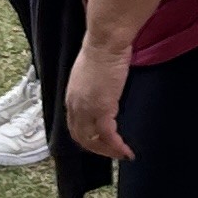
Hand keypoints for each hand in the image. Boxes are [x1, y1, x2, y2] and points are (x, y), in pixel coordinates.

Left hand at [64, 35, 133, 161]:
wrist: (106, 43)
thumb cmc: (103, 50)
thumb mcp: (92, 73)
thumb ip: (94, 87)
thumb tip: (103, 92)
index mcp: (71, 97)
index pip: (74, 126)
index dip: (87, 138)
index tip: (101, 142)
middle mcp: (75, 106)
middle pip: (81, 138)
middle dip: (97, 149)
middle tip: (113, 153)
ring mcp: (87, 109)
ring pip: (93, 141)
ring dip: (107, 151)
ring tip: (122, 154)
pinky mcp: (102, 109)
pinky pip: (108, 136)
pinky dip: (116, 147)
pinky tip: (126, 150)